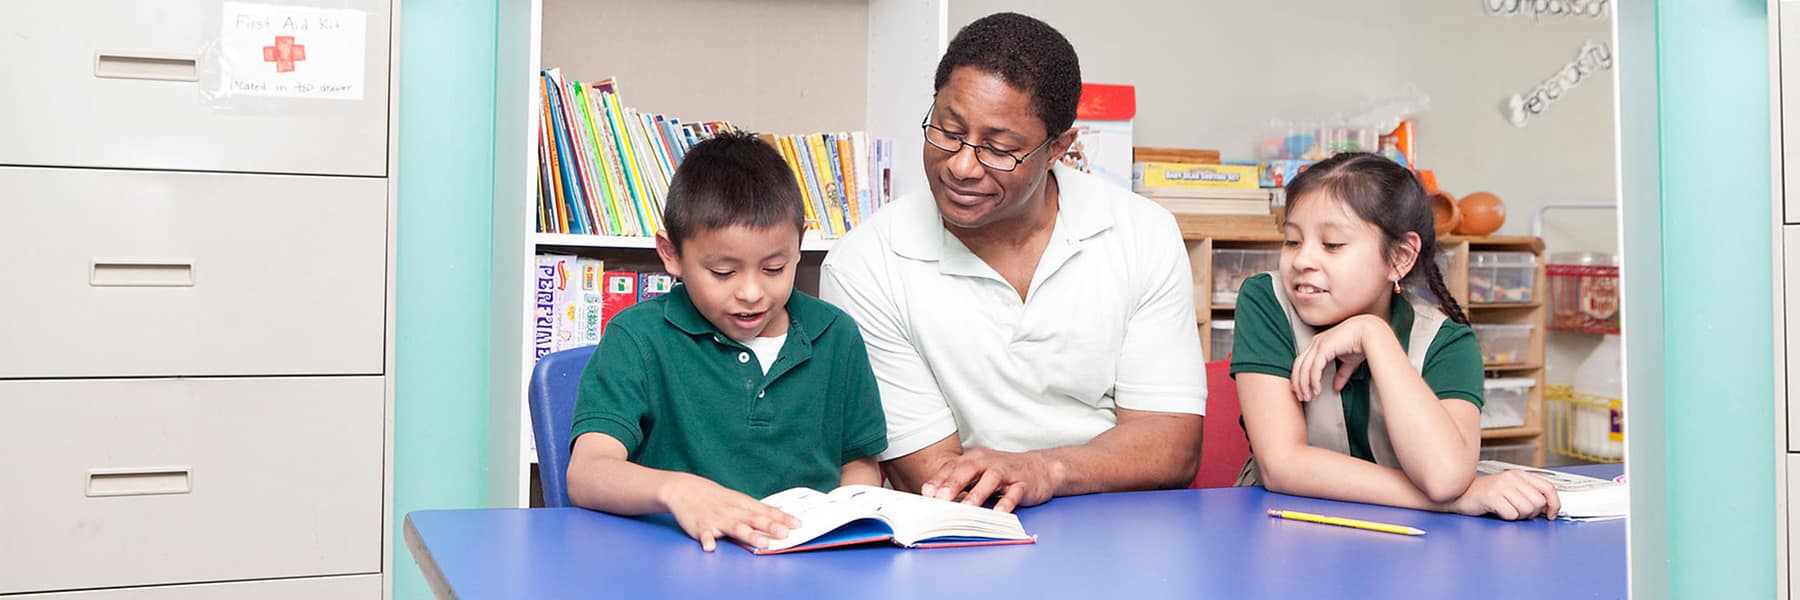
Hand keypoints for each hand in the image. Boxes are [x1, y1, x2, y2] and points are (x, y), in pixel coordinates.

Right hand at [660, 475, 801, 550]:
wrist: (685, 489)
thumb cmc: (716, 498)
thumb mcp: (737, 501)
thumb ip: (756, 512)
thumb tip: (779, 520)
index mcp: (743, 505)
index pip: (766, 511)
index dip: (783, 518)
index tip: (798, 525)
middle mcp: (733, 512)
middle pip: (755, 520)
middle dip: (771, 527)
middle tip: (785, 533)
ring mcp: (717, 519)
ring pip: (735, 528)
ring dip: (749, 535)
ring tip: (761, 544)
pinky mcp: (701, 527)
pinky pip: (704, 535)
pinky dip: (707, 540)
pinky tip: (710, 547)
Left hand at [918, 448, 1058, 512]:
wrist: (1041, 468)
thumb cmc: (1003, 474)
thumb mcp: (979, 474)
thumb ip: (960, 485)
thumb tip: (934, 501)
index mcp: (974, 459)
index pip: (952, 467)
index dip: (938, 480)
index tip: (926, 493)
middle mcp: (989, 462)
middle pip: (968, 470)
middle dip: (953, 484)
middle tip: (940, 499)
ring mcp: (1007, 472)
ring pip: (990, 480)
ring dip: (977, 494)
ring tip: (966, 508)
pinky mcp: (1023, 484)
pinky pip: (1014, 493)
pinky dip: (1006, 503)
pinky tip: (998, 513)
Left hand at [1290, 315, 1384, 402]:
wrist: (1370, 332)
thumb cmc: (1361, 342)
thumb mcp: (1348, 362)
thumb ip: (1341, 374)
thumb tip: (1336, 387)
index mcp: (1319, 344)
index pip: (1302, 362)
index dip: (1299, 377)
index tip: (1301, 390)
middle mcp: (1316, 343)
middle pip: (1298, 365)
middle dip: (1298, 383)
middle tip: (1301, 397)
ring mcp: (1318, 344)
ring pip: (1303, 368)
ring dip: (1304, 385)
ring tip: (1308, 396)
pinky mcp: (1324, 347)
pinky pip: (1314, 368)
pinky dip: (1314, 381)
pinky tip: (1317, 390)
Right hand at [1449, 470, 1561, 519]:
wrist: (1458, 494)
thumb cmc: (1484, 495)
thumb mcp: (1510, 490)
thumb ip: (1528, 494)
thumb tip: (1547, 508)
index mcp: (1519, 475)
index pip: (1548, 487)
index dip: (1554, 503)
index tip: (1552, 514)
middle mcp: (1511, 478)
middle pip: (1538, 502)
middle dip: (1532, 513)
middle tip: (1519, 512)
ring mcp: (1501, 486)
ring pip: (1527, 510)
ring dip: (1519, 516)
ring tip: (1507, 511)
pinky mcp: (1491, 496)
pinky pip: (1512, 515)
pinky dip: (1507, 518)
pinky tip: (1498, 512)